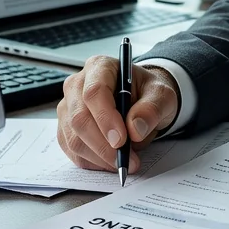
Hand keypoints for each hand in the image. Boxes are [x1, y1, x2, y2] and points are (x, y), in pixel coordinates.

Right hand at [56, 55, 180, 172]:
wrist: (143, 101)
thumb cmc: (149, 93)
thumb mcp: (162, 95)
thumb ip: (152, 108)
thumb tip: (135, 129)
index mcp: (100, 67)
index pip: (94, 92)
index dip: (105, 118)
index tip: (121, 140)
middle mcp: (77, 85)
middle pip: (79, 118)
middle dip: (103, 145)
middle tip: (127, 160)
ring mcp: (68, 108)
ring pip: (73, 139)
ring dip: (99, 157)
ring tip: (125, 162)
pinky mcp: (66, 129)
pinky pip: (72, 151)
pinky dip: (93, 162)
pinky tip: (111, 162)